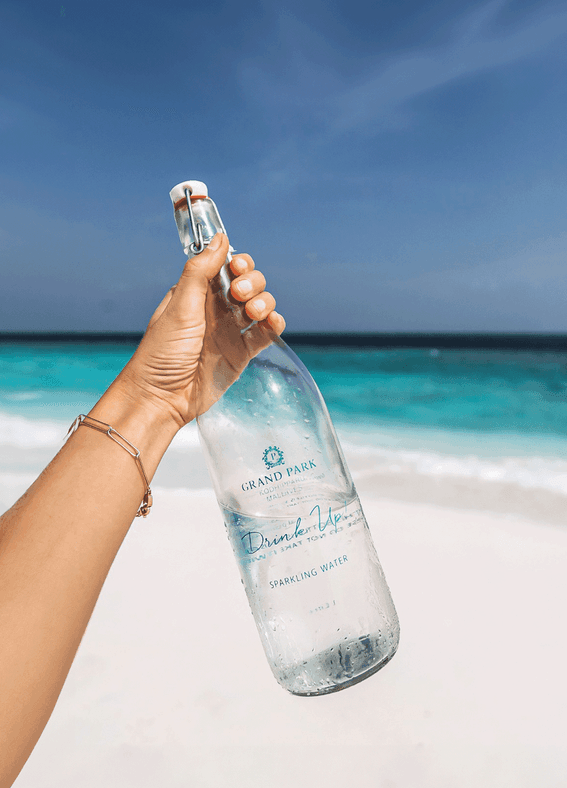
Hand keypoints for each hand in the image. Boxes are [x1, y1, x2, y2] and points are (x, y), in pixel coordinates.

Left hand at [116, 233, 284, 427]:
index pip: (226, 266)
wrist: (162, 397)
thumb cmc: (163, 352)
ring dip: (264, 302)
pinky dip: (274, 324)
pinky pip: (266, 333)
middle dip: (252, 282)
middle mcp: (216, 309)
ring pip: (260, 305)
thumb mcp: (180, 305)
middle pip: (249, 283)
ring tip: (252, 314)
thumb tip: (220, 237)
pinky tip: (271, 323)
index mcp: (197, 292)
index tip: (237, 266)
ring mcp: (231, 331)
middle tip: (239, 294)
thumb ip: (200, 271)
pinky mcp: (242, 353)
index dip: (238, 263)